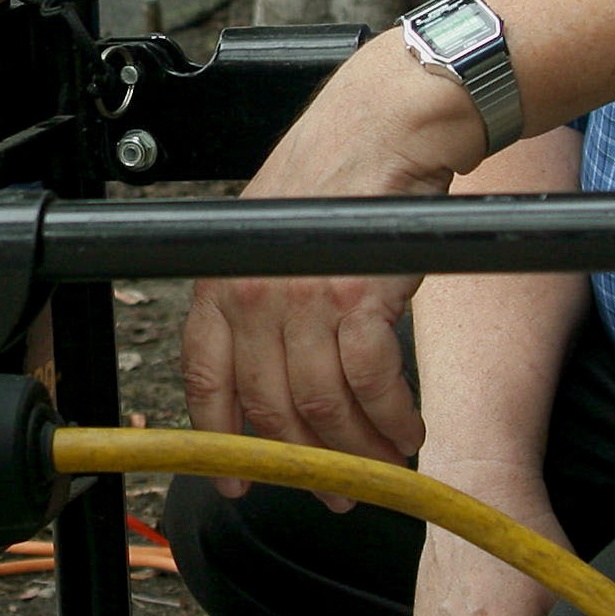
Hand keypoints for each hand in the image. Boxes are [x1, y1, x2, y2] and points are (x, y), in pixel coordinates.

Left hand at [180, 36, 483, 499]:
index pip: (206, 380)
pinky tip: (408, 431)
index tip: (236, 483)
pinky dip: (393, 419)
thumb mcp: (271, 238)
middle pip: (272, 408)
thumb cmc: (336, 175)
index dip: (220, 442)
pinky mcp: (359, 296)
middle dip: (307, 462)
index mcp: (222, 281)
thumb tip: (277, 377)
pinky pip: (373, 384)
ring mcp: (303, 296)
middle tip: (338, 491)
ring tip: (383, 465)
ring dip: (358, 449)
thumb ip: (262, 302)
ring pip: (323, 406)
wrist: (386, 124)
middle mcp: (252, 293)